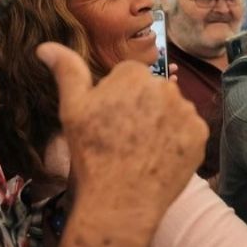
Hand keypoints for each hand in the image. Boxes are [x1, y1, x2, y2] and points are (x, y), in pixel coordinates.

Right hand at [37, 43, 207, 244]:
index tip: (110, 121)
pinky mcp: (200, 134)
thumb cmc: (92, 153)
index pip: (129, 78)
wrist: (121, 200)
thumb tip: (45, 46)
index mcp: (133, 74)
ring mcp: (186, 110)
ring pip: (172, 110)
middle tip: (125, 138)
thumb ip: (67, 71)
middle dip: (142, 108)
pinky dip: (178, 141)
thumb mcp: (73, 109)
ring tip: (143, 150)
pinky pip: (189, 131)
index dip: (118, 100)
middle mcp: (165, 85)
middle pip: (153, 92)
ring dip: (162, 124)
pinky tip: (161, 157)